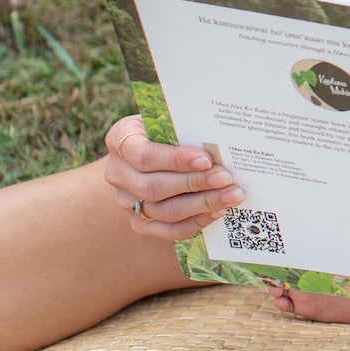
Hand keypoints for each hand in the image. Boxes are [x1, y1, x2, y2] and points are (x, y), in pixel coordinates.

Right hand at [102, 114, 242, 238]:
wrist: (151, 151)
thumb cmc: (167, 129)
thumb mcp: (169, 120)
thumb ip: (184, 129)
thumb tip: (219, 140)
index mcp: (120, 140)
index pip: (145, 155)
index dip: (176, 160)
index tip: (206, 160)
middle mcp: (118, 173)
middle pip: (153, 187)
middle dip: (195, 183)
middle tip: (226, 178)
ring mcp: (126, 201)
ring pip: (163, 211)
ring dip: (202, 205)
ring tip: (231, 195)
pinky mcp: (140, 222)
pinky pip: (168, 230)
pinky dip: (196, 222)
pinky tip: (218, 211)